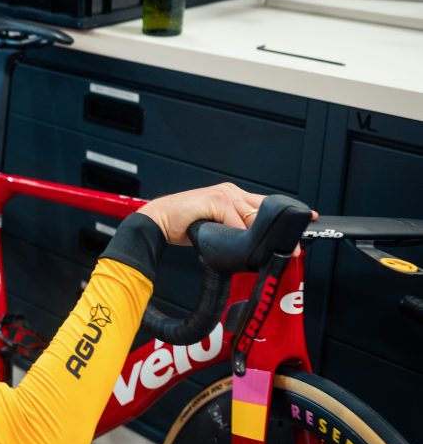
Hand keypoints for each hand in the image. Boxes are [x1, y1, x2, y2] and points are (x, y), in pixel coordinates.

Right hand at [136, 182, 268, 244]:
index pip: (263, 207)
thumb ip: (233, 228)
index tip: (284, 243)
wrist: (159, 220)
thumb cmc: (183, 224)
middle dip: (271, 232)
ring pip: (252, 218)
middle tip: (279, 251)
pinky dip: (237, 238)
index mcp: (233, 194)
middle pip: (263, 211)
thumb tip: (254, 245)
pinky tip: (232, 246)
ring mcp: (224, 193)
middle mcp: (231, 190)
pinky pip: (235, 223)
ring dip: (254, 237)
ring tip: (255, 252)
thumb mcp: (215, 225)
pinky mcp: (216, 200)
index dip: (273, 226)